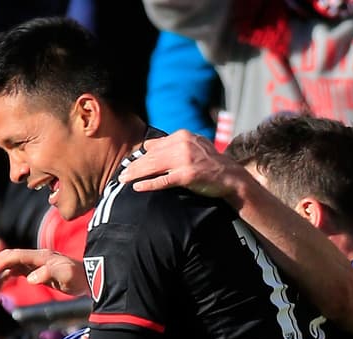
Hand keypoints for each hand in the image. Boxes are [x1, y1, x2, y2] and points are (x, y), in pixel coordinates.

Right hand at [0, 248, 85, 295]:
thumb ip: (48, 274)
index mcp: (40, 256)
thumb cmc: (78, 278)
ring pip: (8, 265)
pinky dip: (3, 279)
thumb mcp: (66, 277)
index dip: (1, 262)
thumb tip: (29, 278)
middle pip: (7, 257)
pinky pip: (14, 272)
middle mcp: (35, 257)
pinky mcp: (34, 271)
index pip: (15, 256)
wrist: (89, 280)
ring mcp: (34, 264)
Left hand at [118, 131, 243, 198]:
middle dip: (134, 167)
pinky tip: (137, 187)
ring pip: (154, 167)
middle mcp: (182, 145)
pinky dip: (149, 184)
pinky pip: (163, 180)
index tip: (129, 165)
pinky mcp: (187, 176)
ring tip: (123, 181)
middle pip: (151, 157)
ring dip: (136, 175)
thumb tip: (148, 145)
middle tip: (121, 175)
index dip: (140, 157)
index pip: (155, 147)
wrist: (230, 176)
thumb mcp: (192, 145)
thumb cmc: (209, 163)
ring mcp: (185, 160)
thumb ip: (170, 144)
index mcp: (182, 136)